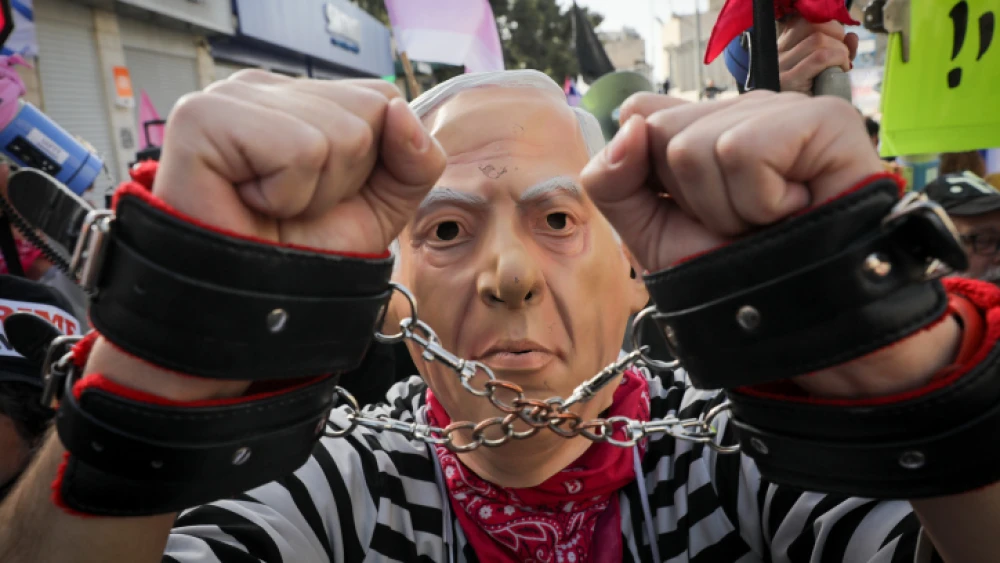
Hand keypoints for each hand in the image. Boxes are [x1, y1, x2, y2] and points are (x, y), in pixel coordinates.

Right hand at [95, 70, 446, 399]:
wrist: (250, 308)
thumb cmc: (302, 254)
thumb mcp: (381, 206)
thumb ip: (414, 159)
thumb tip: (401, 112)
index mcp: (298, 97)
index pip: (382, 99)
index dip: (375, 162)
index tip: (326, 195)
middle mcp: (264, 87)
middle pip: (369, 109)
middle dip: (349, 178)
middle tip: (296, 206)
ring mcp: (229, 96)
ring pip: (342, 133)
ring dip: (317, 193)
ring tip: (272, 208)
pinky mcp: (202, 118)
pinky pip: (299, 150)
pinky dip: (289, 196)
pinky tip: (250, 204)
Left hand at [583, 92, 957, 398]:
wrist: (793, 326)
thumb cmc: (730, 277)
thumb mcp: (650, 233)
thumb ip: (613, 182)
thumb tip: (627, 128)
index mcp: (706, 128)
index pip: (640, 114)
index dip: (647, 172)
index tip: (688, 212)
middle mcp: (743, 112)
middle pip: (662, 129)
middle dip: (690, 198)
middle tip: (736, 222)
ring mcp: (784, 111)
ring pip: (695, 147)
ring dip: (726, 209)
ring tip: (767, 223)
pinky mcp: (824, 120)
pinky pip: (743, 151)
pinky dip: (759, 202)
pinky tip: (794, 212)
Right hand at [778, 15, 858, 93]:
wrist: (794, 131)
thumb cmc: (811, 100)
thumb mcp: (825, 69)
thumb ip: (838, 49)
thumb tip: (851, 36)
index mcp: (782, 47)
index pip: (804, 20)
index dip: (829, 26)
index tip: (837, 42)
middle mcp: (777, 54)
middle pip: (814, 26)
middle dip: (837, 37)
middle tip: (840, 58)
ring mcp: (780, 67)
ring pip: (819, 40)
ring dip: (840, 52)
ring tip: (839, 67)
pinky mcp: (788, 80)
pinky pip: (821, 57)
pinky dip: (838, 60)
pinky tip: (839, 72)